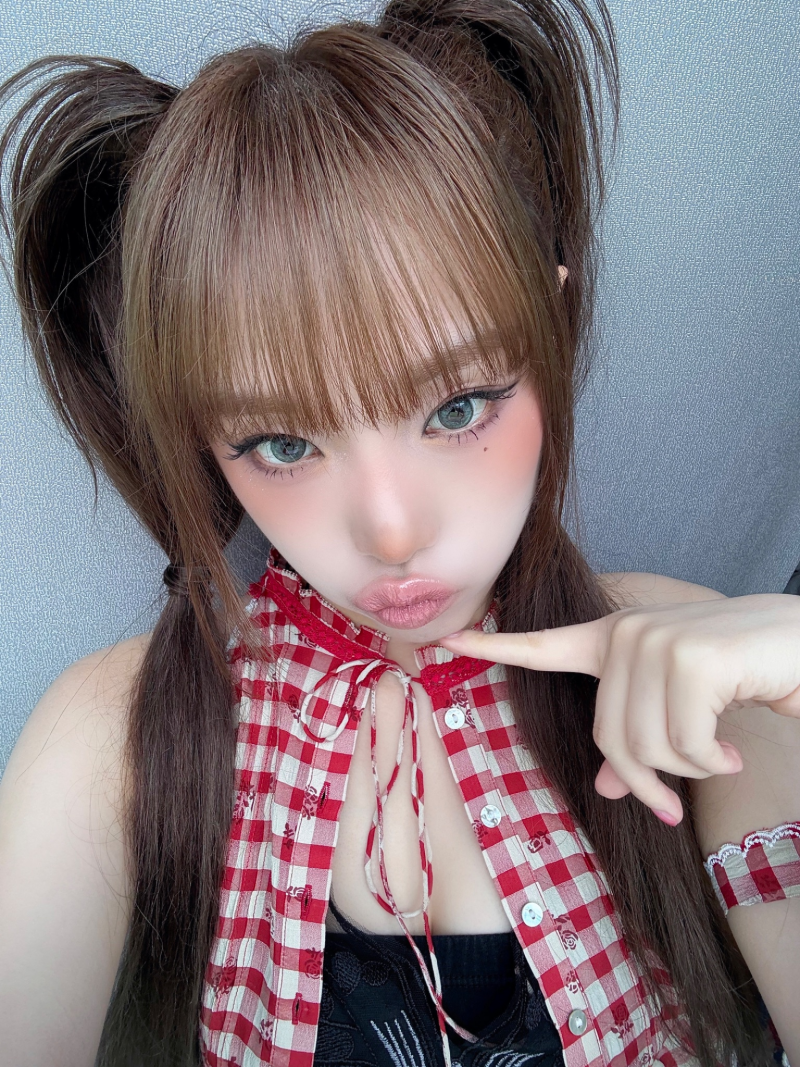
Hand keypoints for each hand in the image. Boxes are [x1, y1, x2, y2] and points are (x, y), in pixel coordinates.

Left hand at [439, 593, 799, 823]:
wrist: (798, 644)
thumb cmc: (736, 676)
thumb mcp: (678, 711)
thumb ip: (636, 739)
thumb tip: (604, 788)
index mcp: (614, 641)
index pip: (543, 646)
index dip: (493, 648)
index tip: (447, 641)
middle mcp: (626, 635)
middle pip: (609, 740)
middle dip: (646, 782)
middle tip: (677, 798)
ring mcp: (654, 642)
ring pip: (646, 747)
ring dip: (688, 771)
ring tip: (717, 752)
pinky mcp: (689, 659)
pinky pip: (684, 746)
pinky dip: (710, 762)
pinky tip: (732, 747)